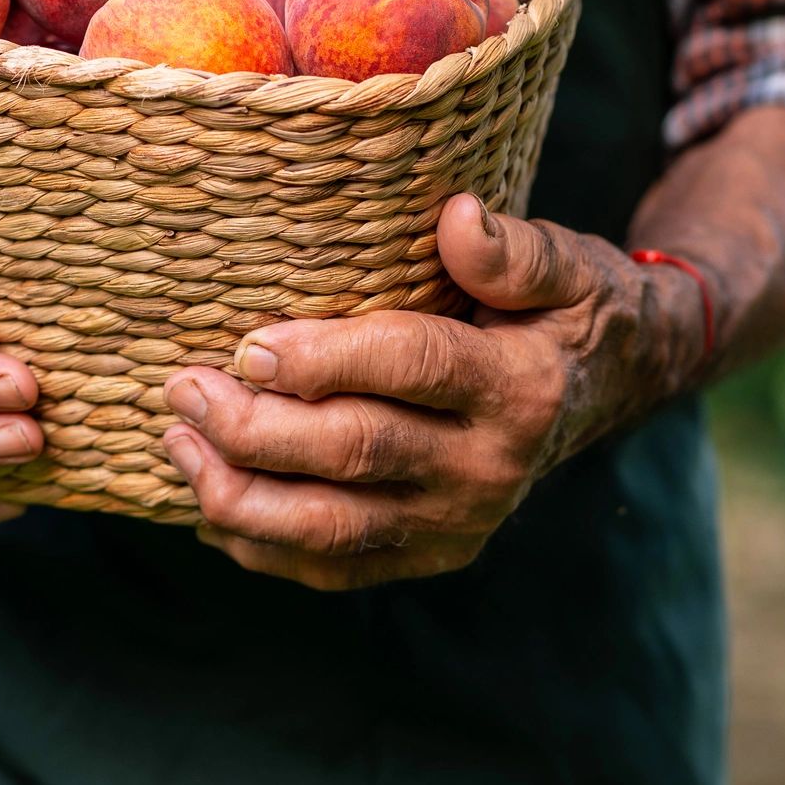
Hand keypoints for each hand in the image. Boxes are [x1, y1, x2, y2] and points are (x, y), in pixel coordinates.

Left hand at [160, 194, 708, 588]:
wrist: (606, 391)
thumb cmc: (564, 311)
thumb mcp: (563, 264)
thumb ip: (511, 251)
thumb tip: (458, 218)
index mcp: (520, 388)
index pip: (412, 369)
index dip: (325, 361)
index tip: (249, 346)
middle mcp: (489, 468)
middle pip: (356, 453)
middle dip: (256, 427)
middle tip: (183, 388)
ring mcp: (458, 523)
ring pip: (332, 527)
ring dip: (241, 494)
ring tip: (178, 443)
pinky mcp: (429, 553)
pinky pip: (334, 565)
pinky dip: (263, 545)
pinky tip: (207, 505)